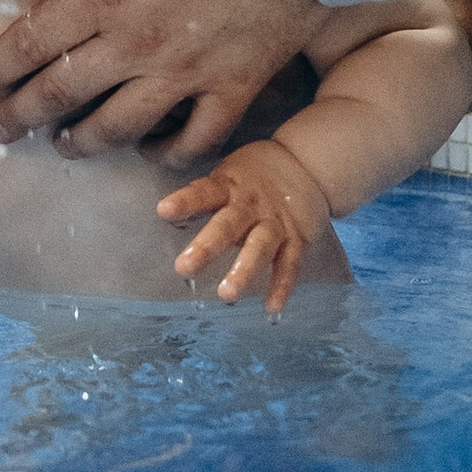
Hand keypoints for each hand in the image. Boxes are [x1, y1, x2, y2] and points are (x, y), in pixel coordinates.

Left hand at [0, 0, 323, 158]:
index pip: (29, 45)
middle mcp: (137, 44)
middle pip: (60, 96)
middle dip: (20, 117)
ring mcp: (188, 73)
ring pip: (118, 129)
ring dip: (81, 143)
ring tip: (64, 146)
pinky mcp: (235, 86)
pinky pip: (194, 140)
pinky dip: (166, 153)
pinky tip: (148, 149)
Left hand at [159, 138, 331, 313]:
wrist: (306, 165)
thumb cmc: (255, 177)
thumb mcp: (227, 178)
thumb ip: (201, 199)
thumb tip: (167, 216)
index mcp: (229, 187)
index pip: (203, 193)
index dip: (185, 202)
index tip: (164, 211)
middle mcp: (251, 205)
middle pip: (228, 225)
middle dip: (207, 247)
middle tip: (184, 267)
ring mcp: (275, 222)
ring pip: (259, 247)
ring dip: (244, 271)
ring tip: (227, 295)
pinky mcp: (297, 238)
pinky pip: (289, 264)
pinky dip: (281, 286)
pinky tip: (272, 307)